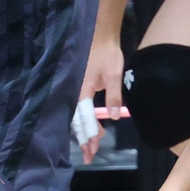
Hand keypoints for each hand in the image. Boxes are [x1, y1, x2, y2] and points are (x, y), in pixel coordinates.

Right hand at [77, 38, 125, 160]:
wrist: (99, 34)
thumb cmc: (107, 52)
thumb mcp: (114, 74)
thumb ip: (113, 96)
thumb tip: (112, 117)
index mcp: (82, 90)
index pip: (84, 118)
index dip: (89, 134)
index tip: (93, 149)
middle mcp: (75, 92)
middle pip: (77, 121)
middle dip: (84, 139)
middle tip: (90, 156)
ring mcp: (76, 89)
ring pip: (76, 116)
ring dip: (85, 131)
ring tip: (94, 144)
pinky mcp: (79, 87)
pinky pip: (78, 109)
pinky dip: (84, 121)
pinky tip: (93, 127)